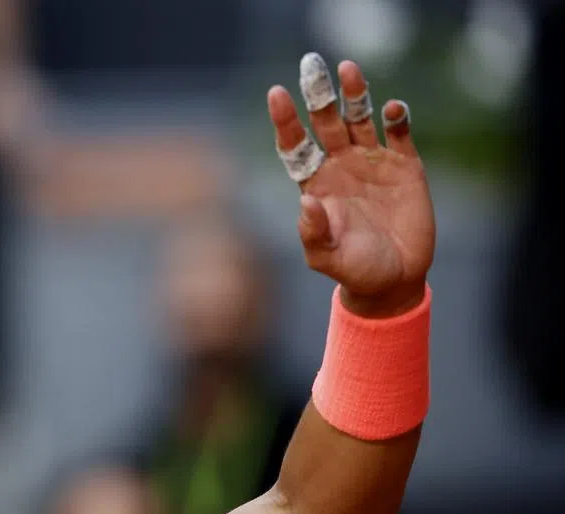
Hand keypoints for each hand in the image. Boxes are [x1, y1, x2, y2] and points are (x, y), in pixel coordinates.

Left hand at [269, 55, 435, 317]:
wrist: (395, 279)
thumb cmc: (354, 270)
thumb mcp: (327, 258)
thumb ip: (313, 233)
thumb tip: (305, 202)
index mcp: (316, 184)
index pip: (296, 145)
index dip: (286, 120)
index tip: (276, 94)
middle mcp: (340, 166)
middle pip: (326, 122)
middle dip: (318, 94)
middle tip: (311, 64)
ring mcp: (372, 162)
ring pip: (359, 118)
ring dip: (354, 94)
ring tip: (348, 68)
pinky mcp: (404, 165)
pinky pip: (398, 133)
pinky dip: (395, 118)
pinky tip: (391, 109)